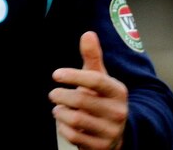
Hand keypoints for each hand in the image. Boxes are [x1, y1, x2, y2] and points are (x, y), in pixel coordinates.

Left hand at [49, 31, 127, 149]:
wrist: (116, 133)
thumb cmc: (102, 98)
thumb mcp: (100, 78)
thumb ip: (92, 57)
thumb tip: (88, 33)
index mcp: (118, 91)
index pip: (96, 80)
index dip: (74, 76)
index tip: (55, 74)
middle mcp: (118, 112)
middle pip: (82, 101)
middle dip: (61, 96)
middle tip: (53, 94)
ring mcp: (111, 131)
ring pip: (76, 119)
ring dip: (61, 112)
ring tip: (58, 108)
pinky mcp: (102, 147)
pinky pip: (75, 136)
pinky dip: (63, 128)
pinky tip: (63, 123)